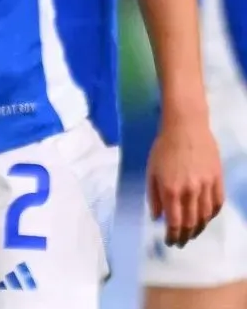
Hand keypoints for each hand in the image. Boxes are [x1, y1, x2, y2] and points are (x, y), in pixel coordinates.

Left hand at [148, 111, 222, 247]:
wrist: (186, 127)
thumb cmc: (163, 148)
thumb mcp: (151, 171)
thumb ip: (153, 196)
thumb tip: (157, 217)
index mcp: (170, 190)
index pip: (174, 222)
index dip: (173, 235)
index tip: (170, 242)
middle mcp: (190, 191)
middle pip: (191, 222)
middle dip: (186, 236)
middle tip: (181, 242)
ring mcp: (206, 185)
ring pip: (206, 216)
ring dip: (199, 228)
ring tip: (193, 233)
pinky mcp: (218, 179)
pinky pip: (217, 203)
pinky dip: (212, 214)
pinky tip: (206, 218)